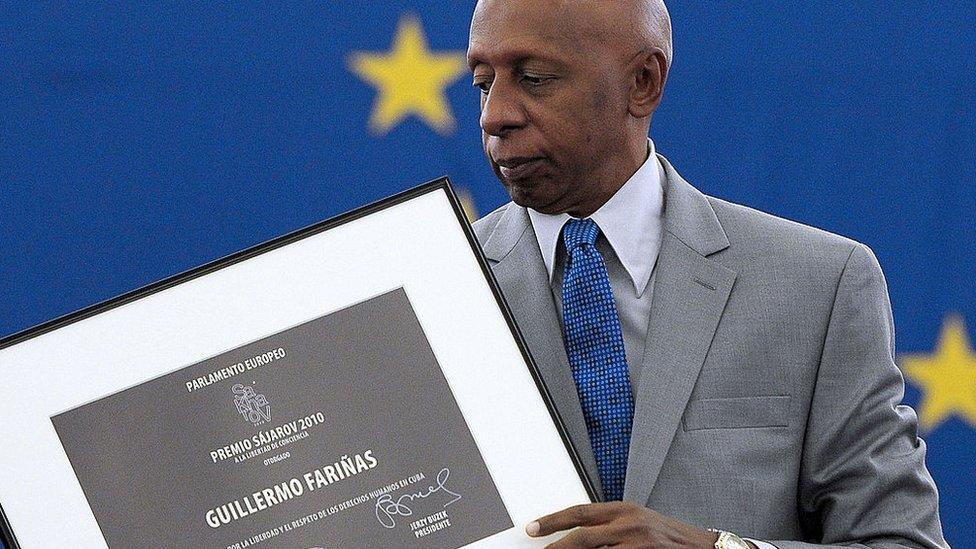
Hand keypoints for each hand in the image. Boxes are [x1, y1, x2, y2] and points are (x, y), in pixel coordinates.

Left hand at [525, 502, 719, 547]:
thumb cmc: (668, 537)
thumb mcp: (637, 521)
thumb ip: (609, 526)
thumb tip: (574, 534)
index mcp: (624, 509)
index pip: (579, 512)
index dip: (552, 520)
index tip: (532, 528)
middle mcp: (630, 524)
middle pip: (582, 537)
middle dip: (556, 547)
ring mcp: (638, 545)